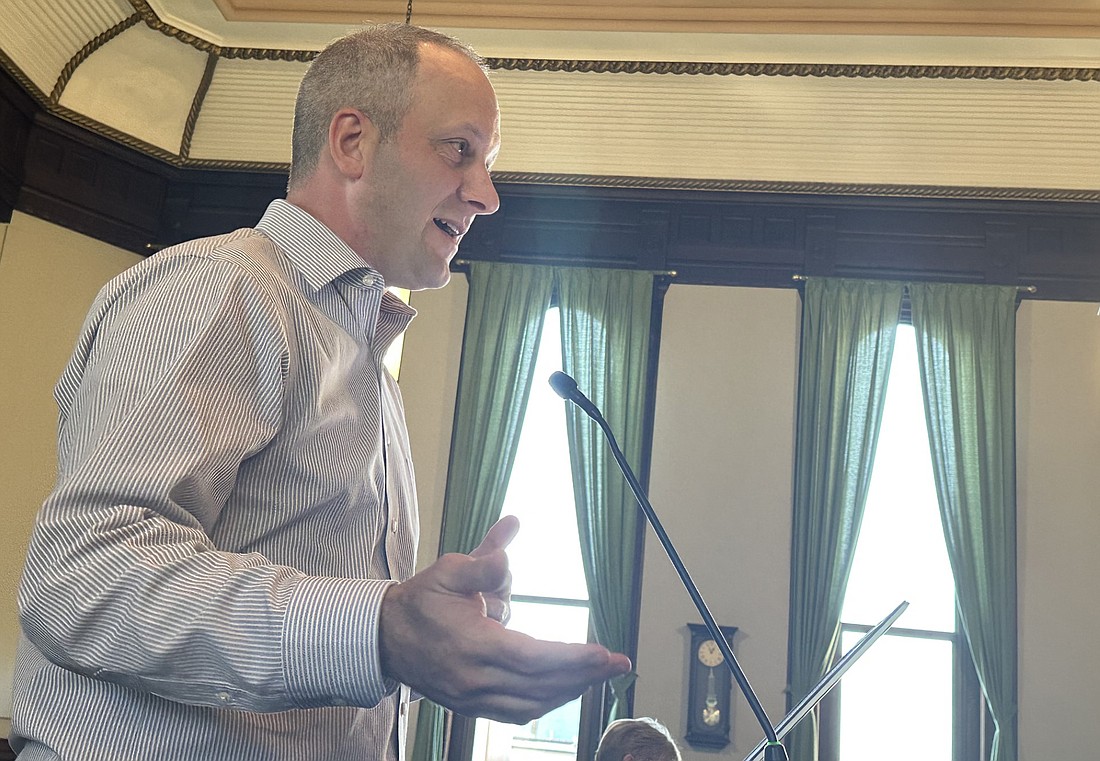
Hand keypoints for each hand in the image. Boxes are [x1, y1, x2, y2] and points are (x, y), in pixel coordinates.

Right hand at [379, 516, 631, 723]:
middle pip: (541, 685)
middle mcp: (475, 680)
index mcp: (472, 646)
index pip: (532, 658)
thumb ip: (485, 558)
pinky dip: (546, 701)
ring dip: (570, 690)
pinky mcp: (471, 707)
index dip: (572, 659)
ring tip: (599, 673)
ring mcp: (472, 699)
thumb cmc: (421, 601)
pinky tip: (566, 687)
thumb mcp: (449, 570)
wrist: (385, 638)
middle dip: (584, 675)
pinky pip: (517, 712)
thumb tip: (512, 528)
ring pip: (532, 704)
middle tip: (618, 663)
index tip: (605, 655)